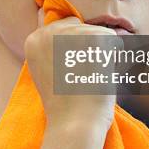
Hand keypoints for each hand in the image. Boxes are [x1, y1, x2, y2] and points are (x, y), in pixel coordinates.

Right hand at [24, 8, 116, 129]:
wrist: (73, 123)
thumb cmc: (64, 104)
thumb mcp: (47, 70)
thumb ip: (53, 48)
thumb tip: (73, 26)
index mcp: (33, 39)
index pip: (64, 28)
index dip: (73, 50)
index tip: (69, 72)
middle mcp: (48, 31)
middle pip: (81, 27)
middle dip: (87, 47)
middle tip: (81, 75)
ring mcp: (70, 32)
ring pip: (98, 32)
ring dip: (101, 54)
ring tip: (89, 76)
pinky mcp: (93, 37)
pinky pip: (114, 39)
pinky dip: (114, 57)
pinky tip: (101, 74)